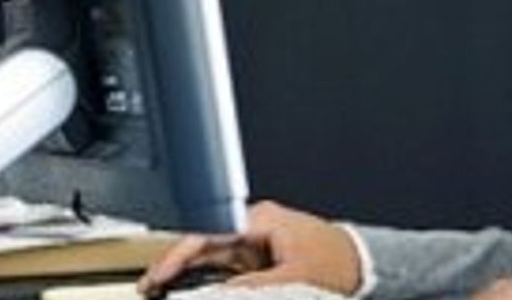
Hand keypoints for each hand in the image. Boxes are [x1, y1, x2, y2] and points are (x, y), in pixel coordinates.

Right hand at [137, 200, 363, 296]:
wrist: (363, 266)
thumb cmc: (338, 262)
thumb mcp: (296, 279)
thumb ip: (254, 287)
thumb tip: (219, 295)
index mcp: (260, 220)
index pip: (208, 232)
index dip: (179, 253)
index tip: (161, 273)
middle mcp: (252, 228)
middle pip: (201, 244)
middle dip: (172, 265)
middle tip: (148, 286)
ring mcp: (252, 245)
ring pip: (208, 259)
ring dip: (184, 276)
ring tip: (158, 291)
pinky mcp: (256, 262)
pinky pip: (222, 271)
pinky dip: (203, 282)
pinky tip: (185, 293)